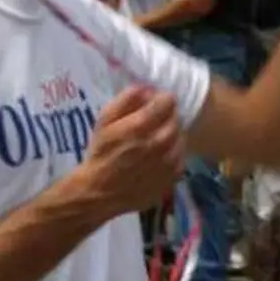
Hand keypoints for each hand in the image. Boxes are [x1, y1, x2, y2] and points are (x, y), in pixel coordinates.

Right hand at [77, 86, 183, 216]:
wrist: (99, 192)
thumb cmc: (101, 153)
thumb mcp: (104, 120)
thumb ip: (126, 99)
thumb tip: (147, 88)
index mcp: (140, 126)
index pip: (168, 101)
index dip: (161, 99)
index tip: (154, 104)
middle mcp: (159, 143)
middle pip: (175, 118)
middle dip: (166, 117)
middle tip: (154, 123)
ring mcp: (168, 163)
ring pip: (181, 137)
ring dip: (171, 135)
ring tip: (155, 141)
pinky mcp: (172, 178)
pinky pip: (181, 157)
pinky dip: (173, 154)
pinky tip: (158, 158)